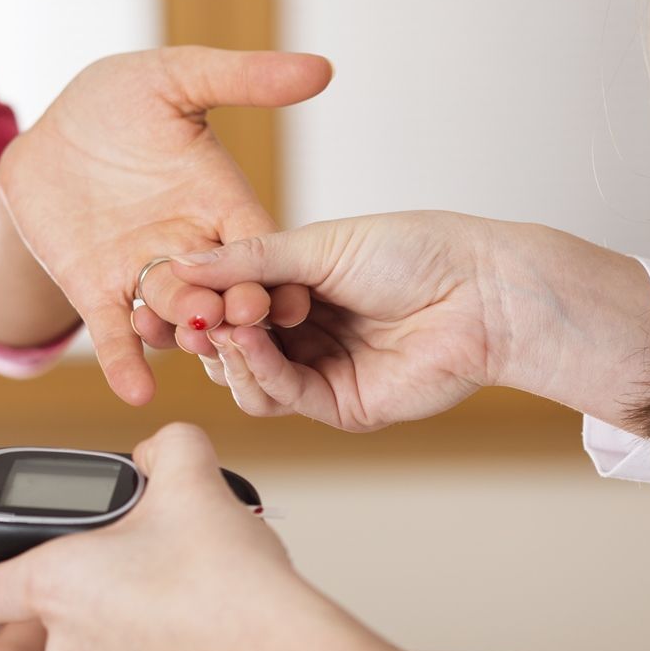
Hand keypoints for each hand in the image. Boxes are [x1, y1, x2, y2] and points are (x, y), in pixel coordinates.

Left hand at [0, 47, 328, 404]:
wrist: (45, 135)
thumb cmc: (115, 102)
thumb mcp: (176, 78)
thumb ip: (243, 78)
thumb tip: (320, 70)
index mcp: (222, 202)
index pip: (261, 244)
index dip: (277, 271)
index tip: (295, 295)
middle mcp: (192, 247)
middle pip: (224, 289)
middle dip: (236, 307)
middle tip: (244, 319)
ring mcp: (145, 274)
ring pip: (176, 315)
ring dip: (187, 333)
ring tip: (192, 341)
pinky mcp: (97, 291)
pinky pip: (116, 334)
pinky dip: (126, 362)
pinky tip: (135, 390)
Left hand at [0, 424, 353, 650]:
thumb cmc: (225, 574)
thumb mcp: (191, 474)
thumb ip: (163, 445)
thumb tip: (154, 454)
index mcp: (55, 586)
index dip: (4, 562)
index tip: (45, 545)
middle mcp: (69, 646)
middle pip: (52, 610)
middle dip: (88, 578)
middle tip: (137, 549)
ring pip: (98, 642)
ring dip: (125, 614)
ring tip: (177, 582)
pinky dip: (162, 647)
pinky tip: (202, 620)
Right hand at [168, 212, 502, 430]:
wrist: (481, 293)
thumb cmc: (416, 253)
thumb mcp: (318, 245)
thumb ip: (248, 260)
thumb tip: (181, 262)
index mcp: (298, 287)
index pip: (228, 301)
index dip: (198, 299)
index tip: (168, 289)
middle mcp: (305, 332)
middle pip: (230, 346)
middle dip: (206, 331)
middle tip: (191, 315)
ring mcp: (321, 371)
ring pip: (247, 380)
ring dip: (227, 354)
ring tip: (225, 326)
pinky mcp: (340, 405)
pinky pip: (281, 397)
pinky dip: (256, 370)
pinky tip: (248, 342)